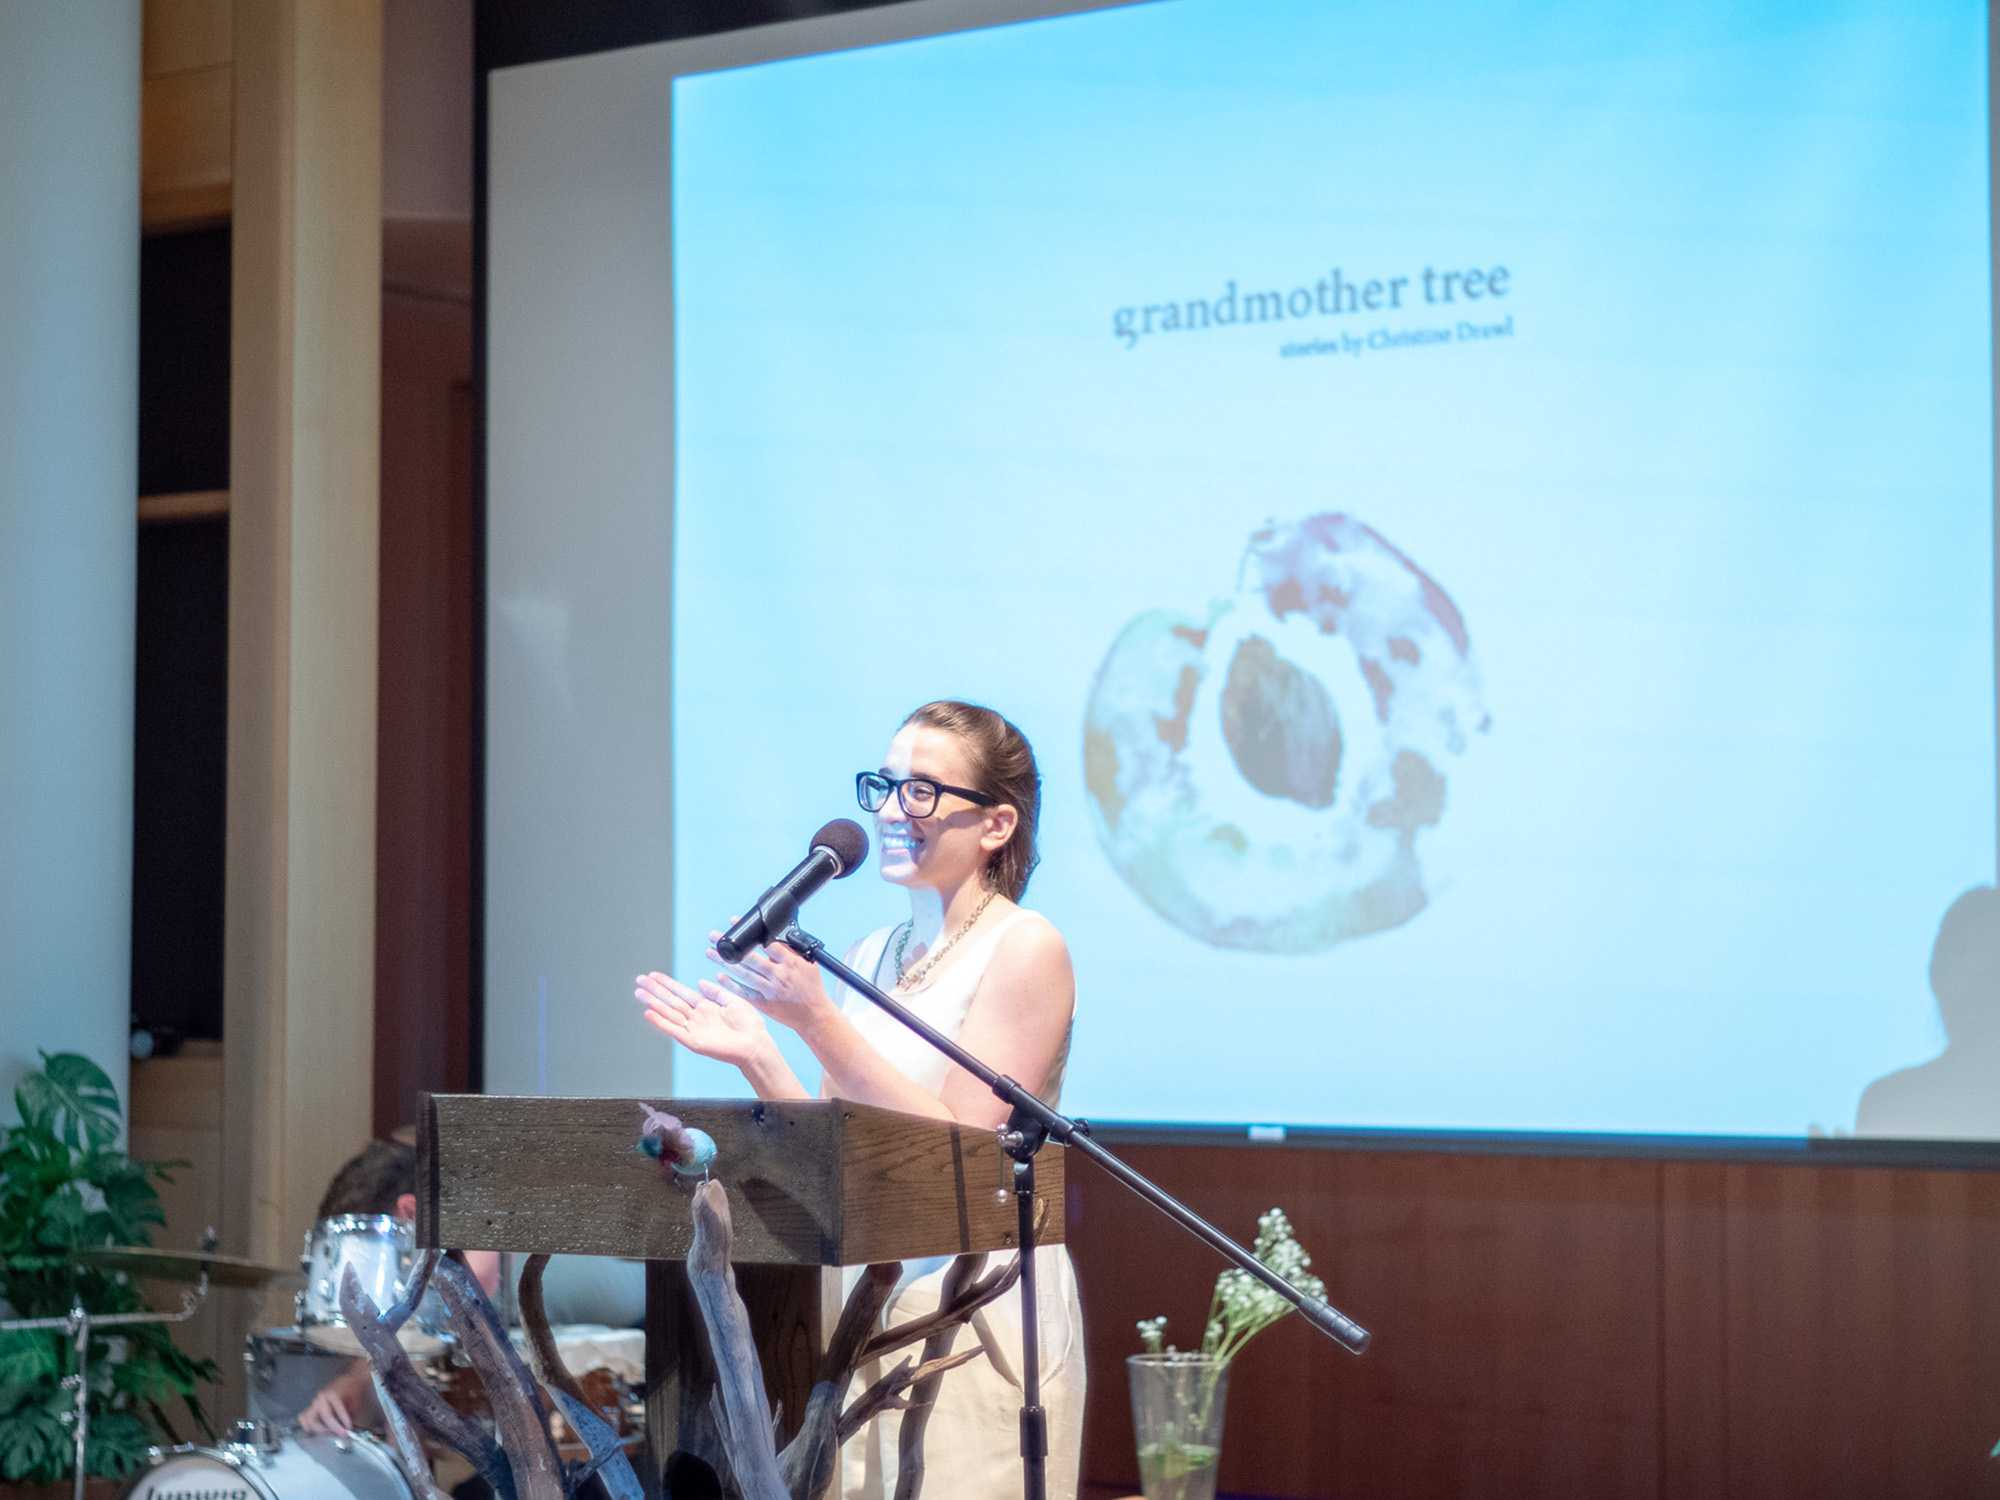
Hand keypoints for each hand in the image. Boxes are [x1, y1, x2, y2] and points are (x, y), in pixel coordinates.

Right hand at [298, 1363, 371, 1434]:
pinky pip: (304, 1416)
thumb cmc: (353, 1390)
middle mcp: (321, 1398)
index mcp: (332, 1394)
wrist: (351, 1379)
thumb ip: (350, 1416)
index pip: (336, 1412)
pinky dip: (308, 1425)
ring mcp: (315, 1402)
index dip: (342, 1423)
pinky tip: (317, 1429)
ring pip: (310, 1419)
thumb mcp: (355, 1402)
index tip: (348, 1429)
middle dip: (333, 1428)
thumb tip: (346, 1429)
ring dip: (320, 1429)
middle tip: (340, 1432)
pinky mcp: (313, 1405)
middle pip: (324, 1417)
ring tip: (330, 1432)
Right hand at [636, 969, 772, 1069]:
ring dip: (653, 1003)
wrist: (756, 1046)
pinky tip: (648, 1013)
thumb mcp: (734, 1001)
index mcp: (707, 1008)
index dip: (668, 984)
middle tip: (640, 980)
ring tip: (639, 992)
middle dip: (656, 990)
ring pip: (669, 1013)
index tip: (654, 975)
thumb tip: (701, 982)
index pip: (682, 993)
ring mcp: (694, 1029)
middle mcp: (697, 1018)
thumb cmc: (750, 1027)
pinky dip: (660, 1022)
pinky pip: (673, 1030)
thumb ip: (717, 992)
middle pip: (671, 1001)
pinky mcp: (693, 1041)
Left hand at [700, 929, 834, 1034]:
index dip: (751, 934)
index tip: (736, 923)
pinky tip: (719, 976)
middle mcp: (779, 976)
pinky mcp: (764, 1003)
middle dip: (731, 946)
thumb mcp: (809, 964)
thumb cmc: (812, 987)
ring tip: (710, 952)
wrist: (813, 1015)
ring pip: (744, 974)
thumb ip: (791, 951)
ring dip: (725, 962)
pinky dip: (731, 985)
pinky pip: (744, 992)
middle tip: (714, 936)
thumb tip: (776, 936)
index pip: (768, 945)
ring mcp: (770, 990)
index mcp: (791, 964)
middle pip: (750, 958)